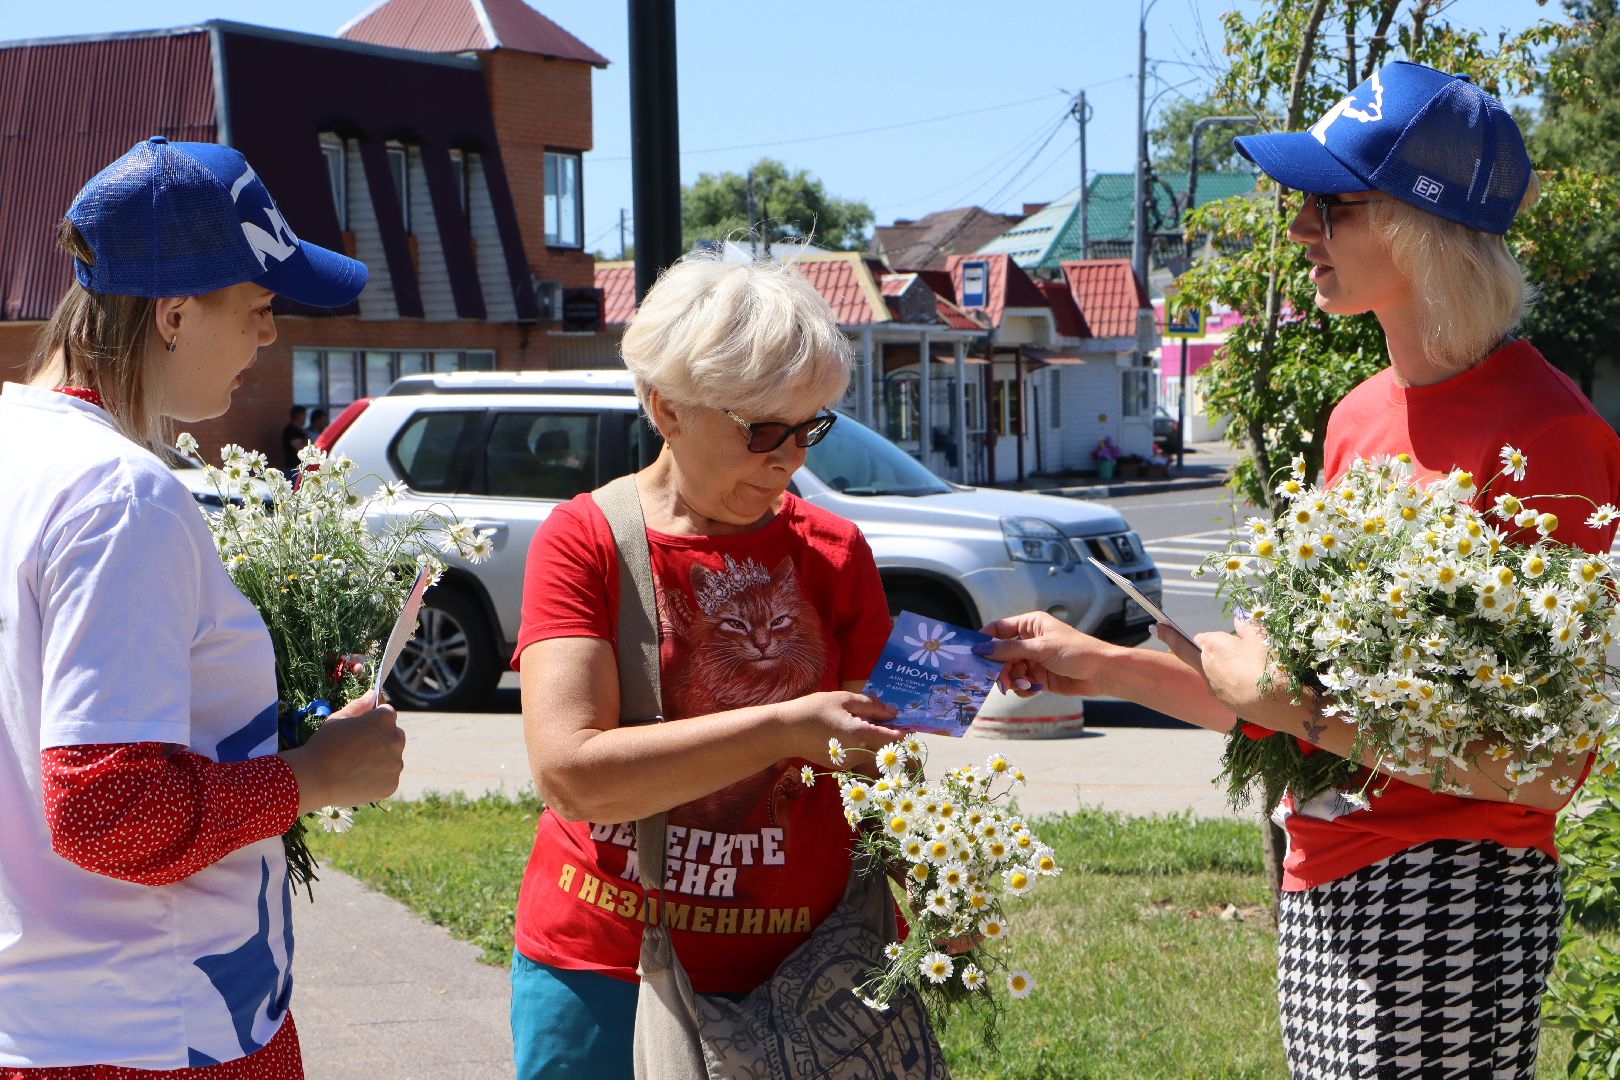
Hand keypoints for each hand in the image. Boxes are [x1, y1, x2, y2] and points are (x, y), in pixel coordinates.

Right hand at [280, 691, 406, 813]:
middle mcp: (396, 738)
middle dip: (380, 739)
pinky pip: (387, 777)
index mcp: (385, 718)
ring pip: (392, 758)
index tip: (360, 730)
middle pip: (393, 735)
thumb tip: (373, 694)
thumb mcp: (339, 718)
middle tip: (356, 750)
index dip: (373, 720)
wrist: (316, 778)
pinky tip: (358, 779)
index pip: (387, 714)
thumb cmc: (325, 743)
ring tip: (355, 766)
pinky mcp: (392, 784)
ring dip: (381, 759)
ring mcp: (396, 763)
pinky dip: (377, 778)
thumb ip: (360, 705)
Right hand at [776, 691, 899, 766]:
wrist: (786, 732)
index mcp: (861, 735)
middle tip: (890, 721)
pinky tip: (850, 733)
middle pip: (885, 748)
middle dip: (892, 736)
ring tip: (866, 723)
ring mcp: (849, 763)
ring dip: (876, 740)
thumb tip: (893, 712)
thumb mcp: (843, 699)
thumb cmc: (814, 710)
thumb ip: (871, 706)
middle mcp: (858, 753)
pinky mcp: (840, 766)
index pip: (894, 738)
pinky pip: (859, 755)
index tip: (910, 724)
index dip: (905, 732)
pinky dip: (862, 746)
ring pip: (872, 752)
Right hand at [975, 611, 1118, 697]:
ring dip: (1012, 679)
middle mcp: (1029, 641)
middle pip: (1001, 654)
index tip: (973, 654)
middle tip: (1000, 679)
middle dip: (1000, 667)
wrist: (1101, 673)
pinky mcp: (1038, 677)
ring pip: (1009, 671)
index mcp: (1030, 625)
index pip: (999, 629)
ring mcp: (1033, 660)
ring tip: (1022, 685)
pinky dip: (1022, 688)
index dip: (985, 640)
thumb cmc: (1076, 651)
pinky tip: (1032, 689)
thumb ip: (1009, 650)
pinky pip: (1020, 683)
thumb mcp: (1040, 648)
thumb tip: (982, 649)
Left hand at [1159, 618, 1276, 719]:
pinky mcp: (1221, 700)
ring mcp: (1212, 685)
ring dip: (1218, 666)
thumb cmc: (1268, 665)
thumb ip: (1247, 627)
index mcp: (1212, 646)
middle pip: (1190, 652)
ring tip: (1245, 666)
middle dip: (1172, 640)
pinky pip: (1221, 686)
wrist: (1275, 704)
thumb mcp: (1261, 638)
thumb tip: (1239, 620)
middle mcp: (1206, 665)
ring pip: (1209, 671)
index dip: (1205, 634)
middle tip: (1158, 629)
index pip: (1200, 637)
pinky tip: (1248, 682)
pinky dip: (1229, 681)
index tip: (1161, 625)